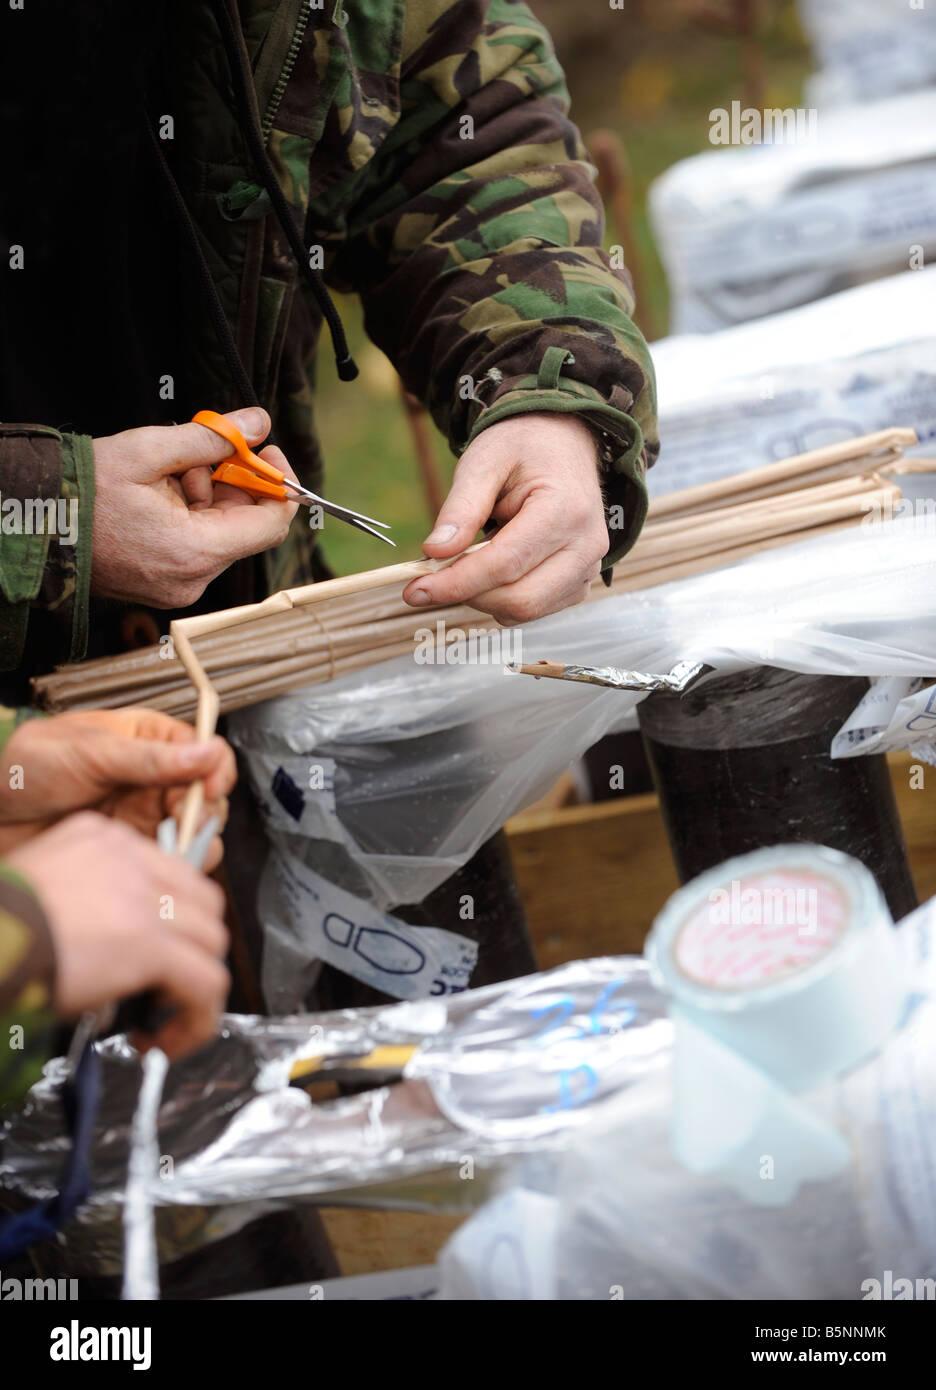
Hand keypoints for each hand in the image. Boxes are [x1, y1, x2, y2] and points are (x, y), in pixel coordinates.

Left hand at [0, 709, 234, 866]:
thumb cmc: (24, 770)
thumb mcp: (87, 752)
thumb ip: (148, 757)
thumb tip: (204, 751)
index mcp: (146, 739)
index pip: (203, 748)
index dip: (215, 767)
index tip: (210, 786)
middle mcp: (153, 777)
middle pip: (208, 794)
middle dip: (205, 808)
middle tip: (183, 818)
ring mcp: (145, 815)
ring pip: (197, 830)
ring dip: (195, 840)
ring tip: (172, 844)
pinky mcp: (134, 850)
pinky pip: (170, 859)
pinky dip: (175, 865)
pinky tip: (159, 863)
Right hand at [7, 813, 229, 1059]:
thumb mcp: (42, 894)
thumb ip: (87, 903)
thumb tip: (114, 951)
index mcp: (102, 838)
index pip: (170, 873)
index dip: (174, 922)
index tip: (157, 959)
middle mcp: (129, 858)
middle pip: (203, 902)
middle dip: (192, 951)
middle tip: (162, 990)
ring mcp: (143, 898)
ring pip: (212, 941)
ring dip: (195, 988)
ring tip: (158, 1022)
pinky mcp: (147, 943)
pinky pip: (206, 983)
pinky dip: (198, 1019)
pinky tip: (163, 1042)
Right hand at [91, 407, 298, 607]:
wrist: (35, 525)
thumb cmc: (83, 490)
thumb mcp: (149, 449)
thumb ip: (211, 437)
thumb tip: (257, 423)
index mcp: (195, 552)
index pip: (272, 524)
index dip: (278, 481)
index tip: (265, 450)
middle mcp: (193, 580)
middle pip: (247, 526)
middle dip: (233, 482)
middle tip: (200, 451)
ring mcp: (180, 586)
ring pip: (222, 532)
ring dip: (208, 494)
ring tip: (167, 472)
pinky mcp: (166, 584)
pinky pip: (199, 544)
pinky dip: (191, 513)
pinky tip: (160, 492)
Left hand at [403, 414, 607, 624]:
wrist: (561, 443)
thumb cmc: (522, 447)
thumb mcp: (483, 462)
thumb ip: (461, 509)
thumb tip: (435, 553)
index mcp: (565, 510)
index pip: (505, 564)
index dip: (457, 583)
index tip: (416, 589)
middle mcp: (585, 546)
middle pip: (519, 599)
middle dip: (468, 594)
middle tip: (432, 577)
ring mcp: (587, 568)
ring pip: (525, 611)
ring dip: (484, 596)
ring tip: (470, 558)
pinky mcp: (577, 584)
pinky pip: (534, 609)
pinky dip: (502, 598)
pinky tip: (493, 567)